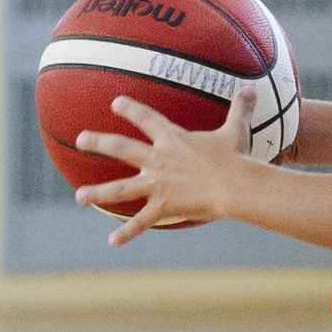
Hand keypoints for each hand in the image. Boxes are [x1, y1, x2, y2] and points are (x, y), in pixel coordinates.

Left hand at [73, 88, 254, 245]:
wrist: (235, 185)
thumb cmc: (236, 157)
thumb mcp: (236, 130)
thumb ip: (240, 108)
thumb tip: (252, 89)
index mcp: (173, 138)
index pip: (146, 118)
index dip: (130, 109)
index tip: (115, 103)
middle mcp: (158, 159)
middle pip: (121, 148)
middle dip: (98, 143)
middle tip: (80, 139)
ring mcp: (158, 184)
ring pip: (120, 188)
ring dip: (98, 192)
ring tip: (78, 197)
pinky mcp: (163, 206)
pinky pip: (142, 222)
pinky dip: (127, 233)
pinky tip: (112, 242)